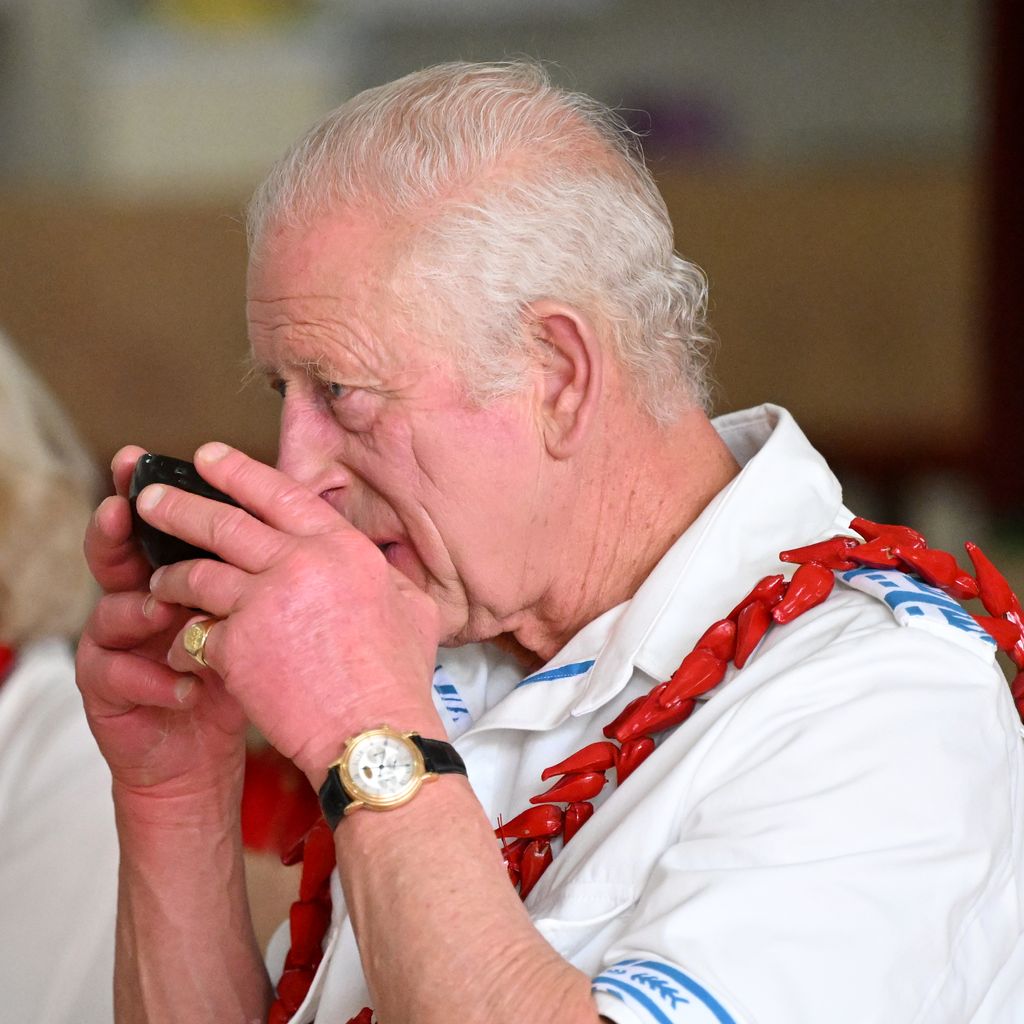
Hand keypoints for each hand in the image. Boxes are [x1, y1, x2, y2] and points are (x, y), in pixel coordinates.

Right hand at [75, 446, 247, 796]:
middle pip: (117, 555)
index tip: (146, 460)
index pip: (161, 528)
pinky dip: (154, 678)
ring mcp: (117, 645)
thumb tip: (297, 520)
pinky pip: (117, 675)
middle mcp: (138, 601)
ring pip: (109, 612)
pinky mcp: (108, 690)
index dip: (156, 495)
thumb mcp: (257, 617)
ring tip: (165, 608)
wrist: (208, 752)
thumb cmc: (241, 674)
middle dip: (117, 529)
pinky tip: (187, 686)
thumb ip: (259, 573)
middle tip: (123, 508)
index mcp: (176, 575)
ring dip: (138, 608)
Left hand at [139, 443, 443, 782]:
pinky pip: (197, 630)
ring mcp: (264, 601)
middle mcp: (301, 563)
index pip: (281, 494)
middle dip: (180, 506)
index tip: (210, 458)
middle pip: (225, 522)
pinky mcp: (235, 643)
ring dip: (172, 575)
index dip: (240, 472)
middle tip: (152, 497)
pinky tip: (186, 643)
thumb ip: (390, 575)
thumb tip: (385, 561)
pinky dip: (189, 636)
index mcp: (343, 548)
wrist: (373, 734)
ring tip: (158, 579)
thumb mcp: (415, 610)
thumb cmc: (395, 680)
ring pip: (198, 572)